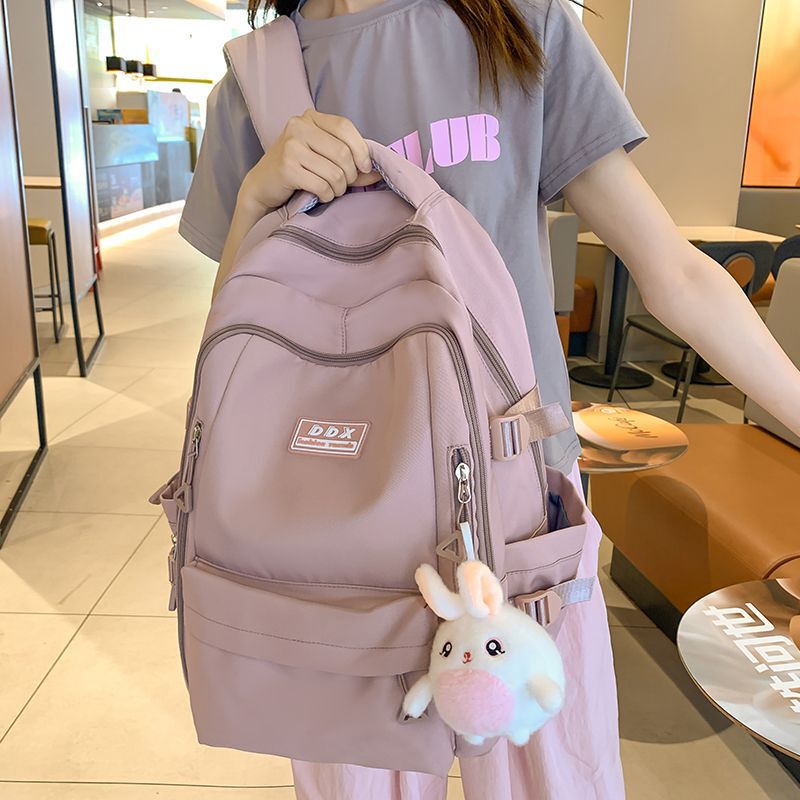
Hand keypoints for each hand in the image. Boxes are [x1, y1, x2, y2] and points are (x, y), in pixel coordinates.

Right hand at [239, 108, 380, 210]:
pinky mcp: (286, 167)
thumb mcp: (323, 158)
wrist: (262, 186)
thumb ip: (350, 162)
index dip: (360, 150)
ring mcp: (290, 145)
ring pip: (334, 172)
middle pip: (342, 152)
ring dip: (338, 188)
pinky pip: (321, 185)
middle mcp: (298, 126)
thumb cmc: (297, 170)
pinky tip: (320, 195)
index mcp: (310, 118)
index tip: (364, 168)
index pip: (345, 127)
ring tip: (331, 191)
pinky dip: (326, 195)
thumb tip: (378, 173)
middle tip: (343, 185)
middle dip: (349, 175)